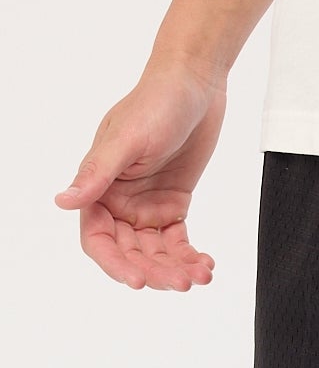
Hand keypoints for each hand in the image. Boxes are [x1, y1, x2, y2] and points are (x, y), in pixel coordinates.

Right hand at [55, 65, 224, 289]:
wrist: (194, 85)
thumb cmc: (155, 103)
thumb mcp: (125, 140)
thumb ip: (96, 174)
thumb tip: (63, 201)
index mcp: (100, 187)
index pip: (98, 238)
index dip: (115, 263)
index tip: (138, 280)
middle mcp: (119, 201)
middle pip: (131, 253)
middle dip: (155, 271)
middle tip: (180, 282)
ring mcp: (146, 206)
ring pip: (156, 253)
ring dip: (176, 269)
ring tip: (200, 275)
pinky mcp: (172, 205)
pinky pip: (178, 242)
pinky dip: (190, 257)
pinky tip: (205, 265)